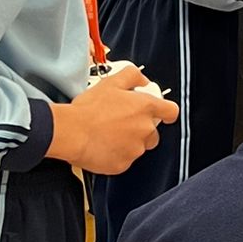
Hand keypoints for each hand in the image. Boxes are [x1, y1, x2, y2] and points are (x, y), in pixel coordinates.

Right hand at [49, 65, 179, 175]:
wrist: (71, 132)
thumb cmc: (89, 109)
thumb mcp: (112, 82)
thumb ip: (133, 76)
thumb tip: (142, 80)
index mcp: (145, 108)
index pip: (171, 111)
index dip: (167, 112)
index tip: (163, 113)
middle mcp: (144, 130)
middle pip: (153, 133)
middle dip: (141, 129)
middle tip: (122, 123)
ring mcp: (134, 150)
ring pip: (137, 147)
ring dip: (128, 142)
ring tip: (108, 134)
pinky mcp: (122, 165)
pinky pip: (124, 160)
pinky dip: (115, 155)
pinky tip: (103, 145)